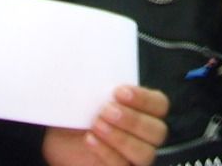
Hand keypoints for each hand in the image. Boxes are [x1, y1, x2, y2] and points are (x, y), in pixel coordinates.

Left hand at [43, 85, 168, 165]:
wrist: (61, 138)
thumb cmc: (79, 114)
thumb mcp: (87, 94)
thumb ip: (99, 83)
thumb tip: (96, 64)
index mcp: (144, 111)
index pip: (160, 105)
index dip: (144, 99)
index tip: (119, 91)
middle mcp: (145, 136)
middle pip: (158, 131)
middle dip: (132, 120)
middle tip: (107, 110)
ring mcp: (135, 157)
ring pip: (145, 153)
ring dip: (121, 138)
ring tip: (98, 124)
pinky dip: (106, 152)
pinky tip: (90, 139)